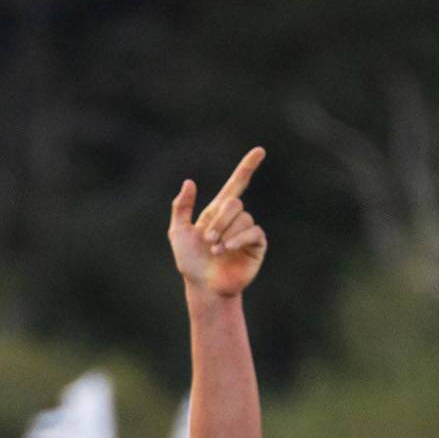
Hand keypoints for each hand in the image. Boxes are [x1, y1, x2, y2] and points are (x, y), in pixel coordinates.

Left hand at [169, 148, 267, 297]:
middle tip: (208, 240)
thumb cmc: (190, 263)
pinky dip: (239, 238)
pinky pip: (253, 231)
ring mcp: (246, 232)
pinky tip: (227, 249)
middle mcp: (235, 219)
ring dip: (226, 233)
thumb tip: (190, 182)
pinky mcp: (256, 246)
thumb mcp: (178, 232)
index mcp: (217, 212)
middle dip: (219, 220)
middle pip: (234, 202)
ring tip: (215, 250)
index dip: (247, 167)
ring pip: (243, 217)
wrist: (204, 287)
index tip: (260, 151)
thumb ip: (181, 207)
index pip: (236, 184)